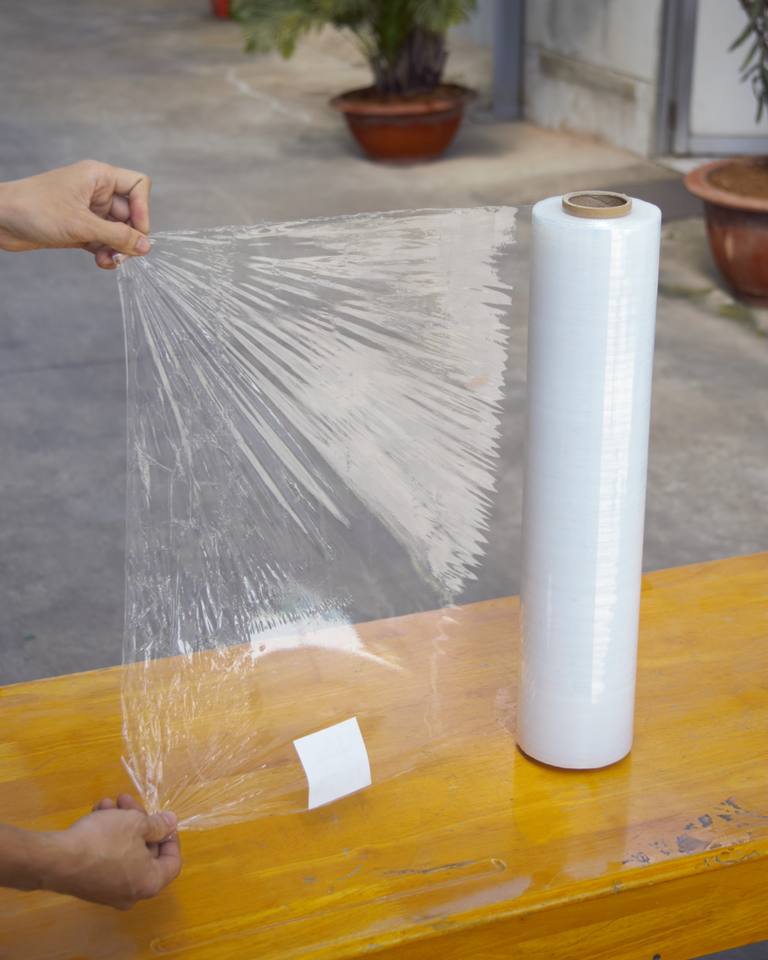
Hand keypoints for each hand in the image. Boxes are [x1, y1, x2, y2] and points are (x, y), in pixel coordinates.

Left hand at [0, 160, 151, 269]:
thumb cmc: (35, 210)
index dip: (143, 209)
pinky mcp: (80, 228)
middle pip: (130, 214)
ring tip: (109, 261)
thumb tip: (146, 246)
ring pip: (118, 231)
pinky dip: (106, 253)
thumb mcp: (82, 225)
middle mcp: (96, 192)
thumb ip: (118, 236)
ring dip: (118, 249)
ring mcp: (88, 211)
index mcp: (98, 177)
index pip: (138, 186)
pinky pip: (104, 241)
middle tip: (123, 254)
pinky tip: (100, 262)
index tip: (137, 231)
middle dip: (129, 237)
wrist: (0, 220)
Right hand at [49, 793, 180, 908]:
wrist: (56, 860)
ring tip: (109, 802)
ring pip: (124, 851)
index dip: (171, 838)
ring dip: (119, 824)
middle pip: (145, 853)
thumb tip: (171, 823)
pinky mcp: (89, 885)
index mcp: (149, 883)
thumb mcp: (136, 824)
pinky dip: (106, 836)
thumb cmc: (105, 841)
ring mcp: (108, 892)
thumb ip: (159, 825)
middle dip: (138, 823)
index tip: (163, 819)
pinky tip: (96, 813)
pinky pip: (106, 858)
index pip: (172, 862)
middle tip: (129, 801)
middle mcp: (131, 893)